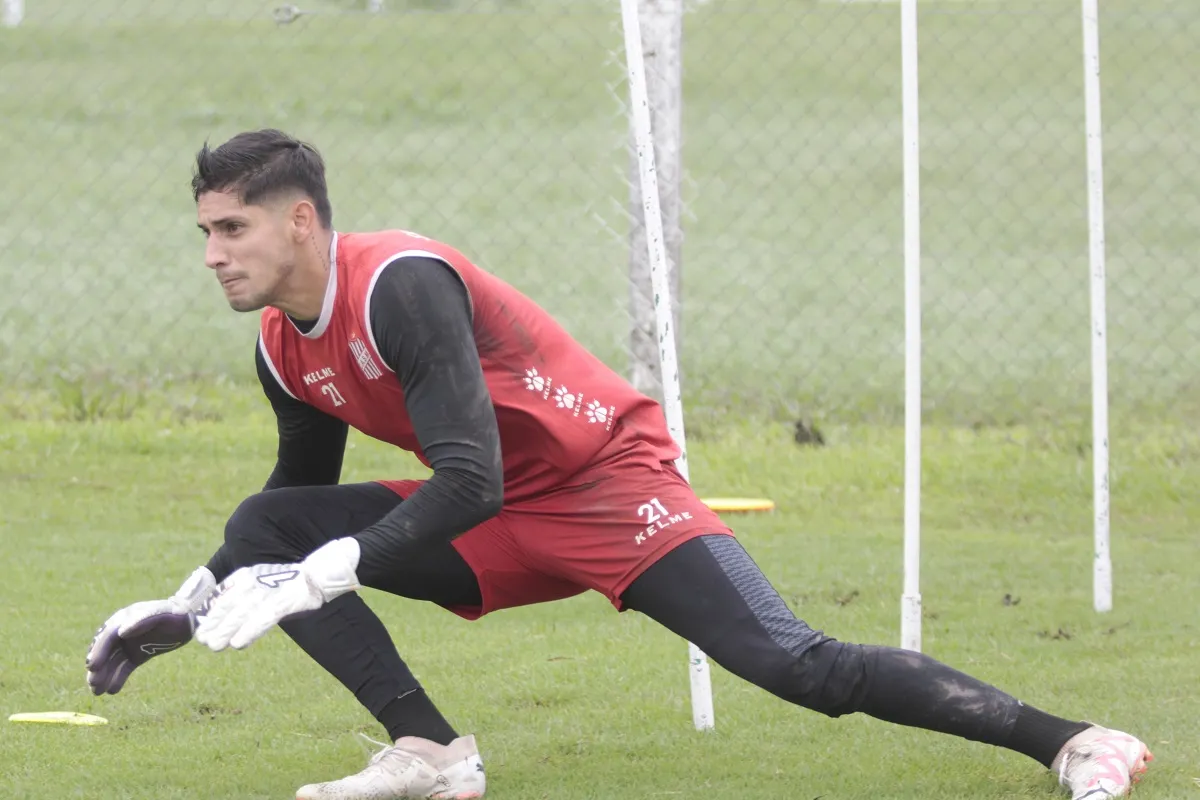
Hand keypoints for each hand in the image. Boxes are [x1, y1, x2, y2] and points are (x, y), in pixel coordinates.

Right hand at [86, 566, 216, 694]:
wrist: (188, 620)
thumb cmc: (173, 613)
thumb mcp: (159, 614)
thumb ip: (141, 620)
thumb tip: (121, 631)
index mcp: (123, 619)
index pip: (107, 637)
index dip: (98, 651)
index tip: (92, 666)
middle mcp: (122, 633)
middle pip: (105, 652)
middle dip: (98, 668)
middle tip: (92, 684)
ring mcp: (129, 645)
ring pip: (112, 662)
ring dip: (104, 676)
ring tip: (97, 692)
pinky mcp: (137, 655)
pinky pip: (124, 668)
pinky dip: (118, 679)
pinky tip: (112, 691)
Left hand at [194, 538, 360, 652]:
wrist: (323, 573)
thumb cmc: (293, 582)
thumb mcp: (266, 585)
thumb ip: (248, 596)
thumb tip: (226, 615)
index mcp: (250, 575)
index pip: (224, 595)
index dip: (211, 613)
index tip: (200, 630)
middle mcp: (258, 581)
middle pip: (231, 604)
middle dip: (216, 624)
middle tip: (204, 641)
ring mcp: (272, 590)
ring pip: (243, 612)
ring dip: (227, 630)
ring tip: (214, 646)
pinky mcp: (286, 600)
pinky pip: (264, 617)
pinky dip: (250, 630)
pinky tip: (238, 644)